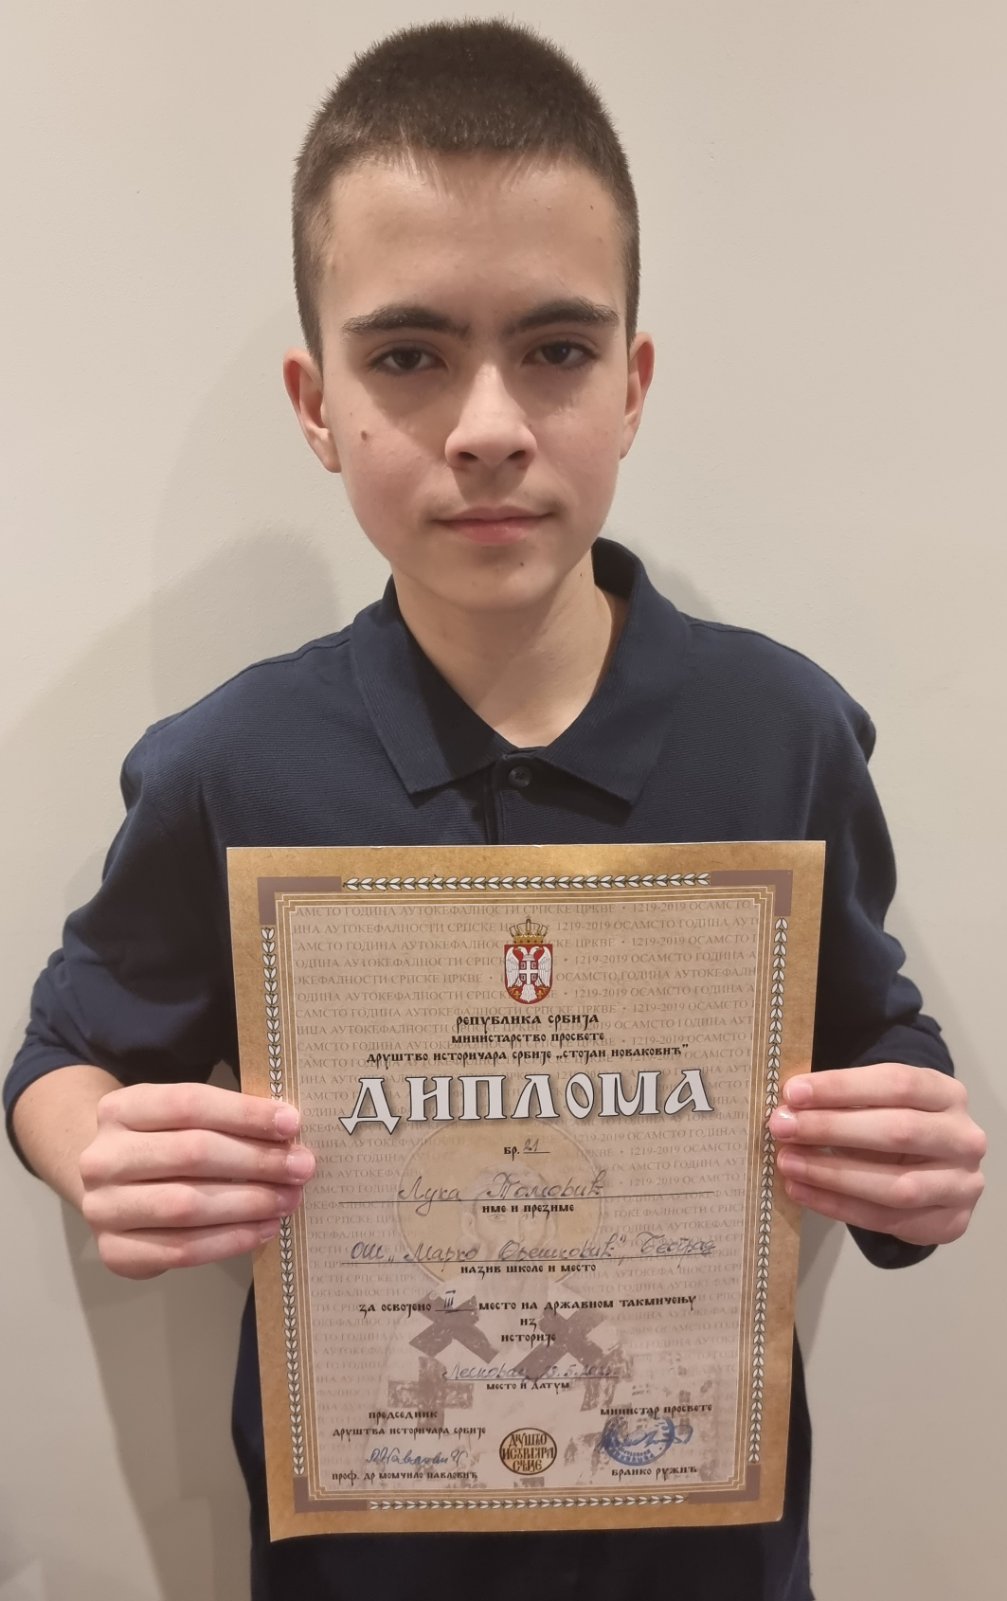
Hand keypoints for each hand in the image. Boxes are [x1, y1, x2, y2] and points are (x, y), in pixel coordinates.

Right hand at [79, 1081, 314, 1278]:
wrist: (111, 1188)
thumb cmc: (162, 1144)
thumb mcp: (180, 1119)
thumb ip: (223, 1120)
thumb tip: (288, 1133)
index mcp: (120, 1109)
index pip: (188, 1104)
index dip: (243, 1113)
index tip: (290, 1123)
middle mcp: (102, 1157)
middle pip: (190, 1154)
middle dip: (255, 1160)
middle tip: (300, 1166)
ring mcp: (102, 1208)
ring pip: (186, 1205)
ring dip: (248, 1203)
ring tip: (288, 1199)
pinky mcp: (114, 1252)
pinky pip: (181, 1250)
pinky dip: (230, 1240)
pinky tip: (264, 1229)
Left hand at [770, 1064, 985, 1246]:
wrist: (936, 1173)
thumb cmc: (896, 1127)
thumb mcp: (878, 1104)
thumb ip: (844, 1103)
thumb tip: (788, 1108)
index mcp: (947, 1094)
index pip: (897, 1083)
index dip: (843, 1087)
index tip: (793, 1092)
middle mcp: (964, 1138)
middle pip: (898, 1132)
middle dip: (832, 1129)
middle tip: (782, 1127)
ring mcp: (963, 1184)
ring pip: (897, 1185)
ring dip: (833, 1175)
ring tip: (788, 1163)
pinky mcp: (950, 1223)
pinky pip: (887, 1219)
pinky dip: (838, 1206)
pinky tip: (802, 1191)